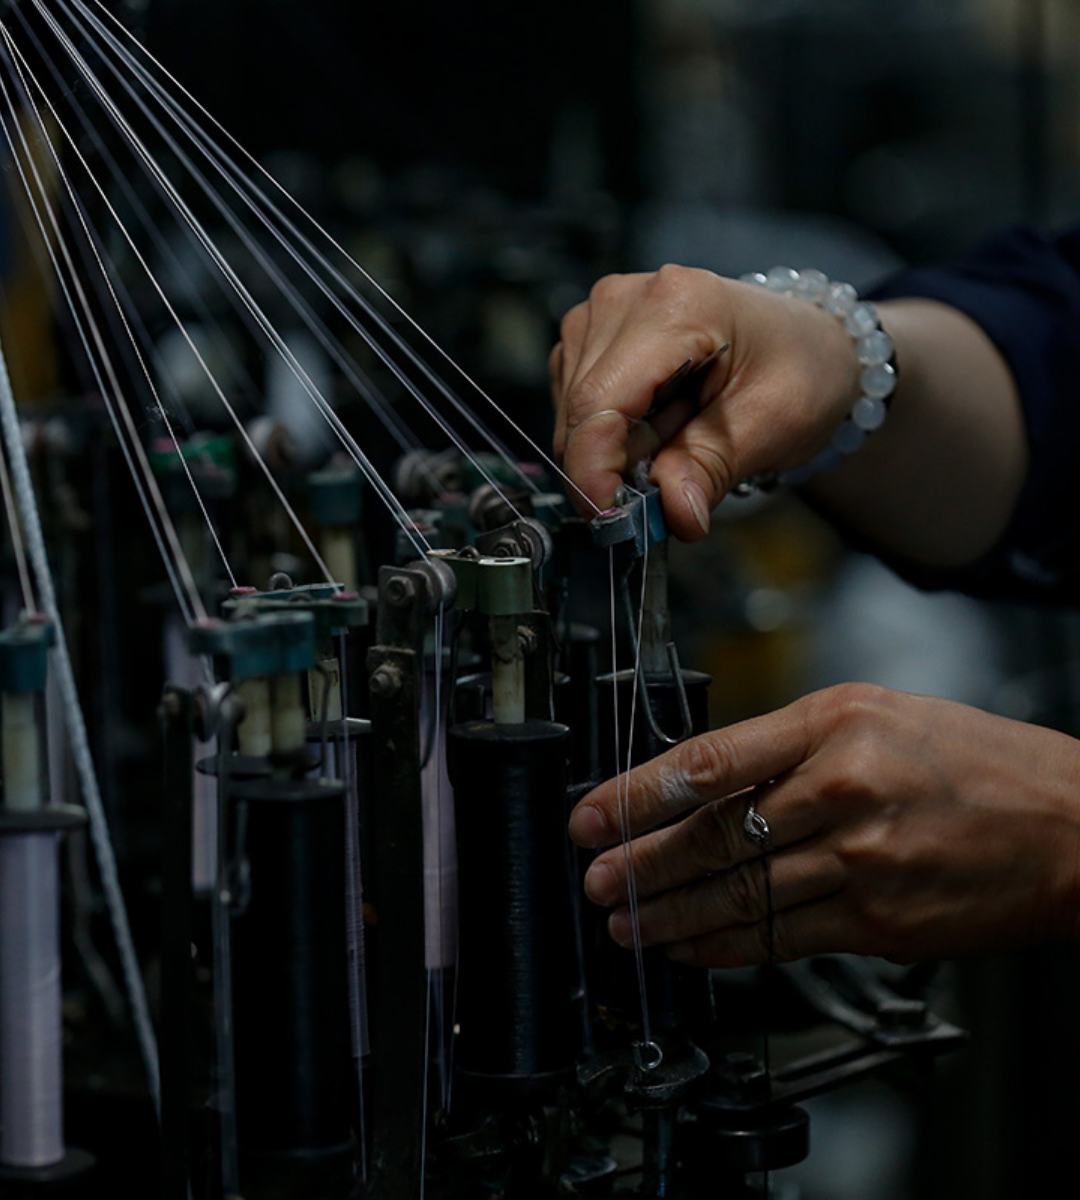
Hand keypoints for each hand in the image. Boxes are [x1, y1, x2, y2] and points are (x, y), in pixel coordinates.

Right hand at [550, 266, 860, 539]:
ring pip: (574, 413)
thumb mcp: (775, 425)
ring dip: (617, 449)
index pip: (600, 399)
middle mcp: (625, 298)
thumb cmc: (802, 370)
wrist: (810, 343)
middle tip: (679, 477)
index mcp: (677, 305)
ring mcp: (602, 313)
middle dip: (614, 465)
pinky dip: (613, 434)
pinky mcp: (592, 335)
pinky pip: (578, 407)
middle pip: (581, 409)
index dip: (593, 468)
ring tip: (682, 434)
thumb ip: (713, 468)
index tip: (609, 518)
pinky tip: (659, 422)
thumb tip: (673, 514)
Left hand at [568, 684, 1079, 965]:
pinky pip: (782, 938)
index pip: (709, 762)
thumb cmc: (977, 762)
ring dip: (670, 914)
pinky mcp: (878, 922)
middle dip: (640, 862)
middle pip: (713, 834)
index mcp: (834, 724)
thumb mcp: (876, 714)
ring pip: (739, 894)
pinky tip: (690, 947)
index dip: (636, 794)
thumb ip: (789, 744)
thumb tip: (708, 781)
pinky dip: (726, 946)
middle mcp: (841, 789)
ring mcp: (860, 861)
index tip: (592, 815)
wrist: (1072, 826)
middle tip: (595, 878)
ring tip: (625, 922)